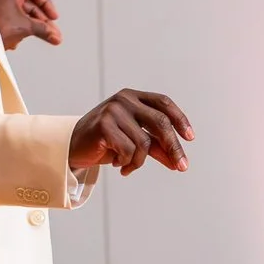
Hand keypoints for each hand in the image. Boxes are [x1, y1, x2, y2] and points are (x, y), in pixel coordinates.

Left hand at [0, 0, 62, 49]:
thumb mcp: (24, 27)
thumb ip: (43, 30)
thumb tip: (54, 35)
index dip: (47, 4)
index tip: (53, 16)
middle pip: (30, 5)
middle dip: (42, 20)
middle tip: (51, 31)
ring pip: (22, 15)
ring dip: (32, 27)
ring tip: (41, 37)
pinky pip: (13, 20)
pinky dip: (20, 28)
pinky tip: (20, 39)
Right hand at [69, 88, 194, 176]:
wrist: (73, 147)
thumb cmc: (106, 142)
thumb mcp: (134, 142)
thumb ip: (156, 147)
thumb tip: (178, 162)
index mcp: (134, 97)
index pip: (164, 103)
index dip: (180, 119)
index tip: (190, 138)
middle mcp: (124, 99)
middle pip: (161, 122)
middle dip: (174, 147)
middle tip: (182, 167)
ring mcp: (113, 111)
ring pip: (144, 142)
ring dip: (140, 161)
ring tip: (129, 166)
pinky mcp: (104, 125)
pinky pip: (129, 150)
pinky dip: (128, 163)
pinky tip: (119, 165)